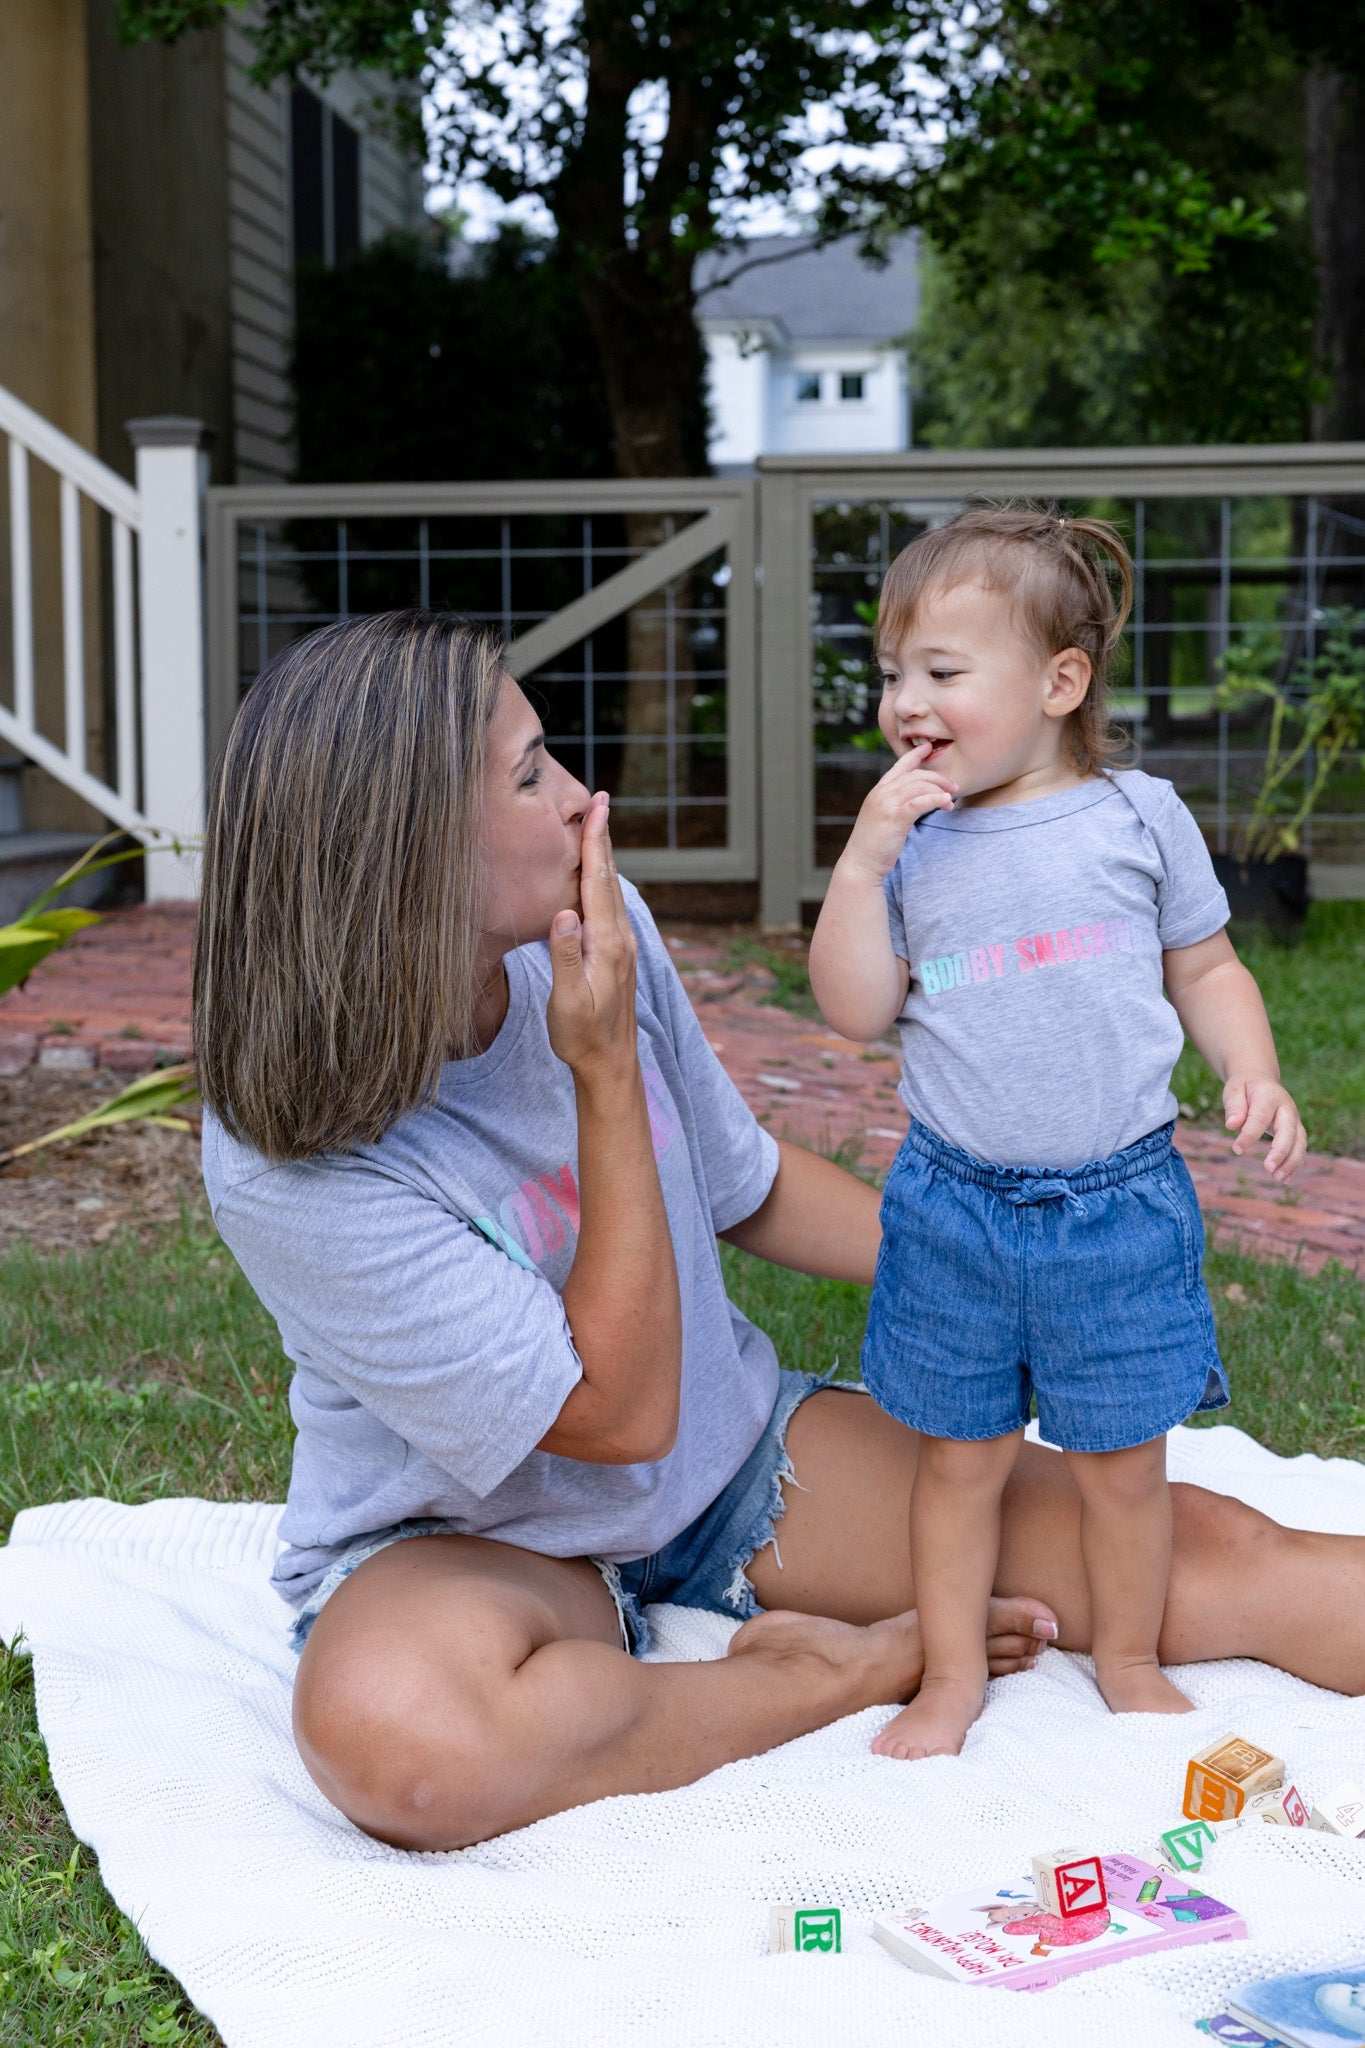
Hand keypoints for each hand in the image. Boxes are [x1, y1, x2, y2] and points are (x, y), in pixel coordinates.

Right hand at [545, 793, 638, 1076]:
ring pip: (610, 890)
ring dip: (603, 856)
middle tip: (600, 801)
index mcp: (606, 943)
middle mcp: (619, 938)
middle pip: (609, 877)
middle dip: (602, 837)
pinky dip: (601, 880)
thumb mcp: (568, 1001)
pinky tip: (595, 877)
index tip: (597, 808)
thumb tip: (564, 913)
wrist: (610, 1064)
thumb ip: (566, 956)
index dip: (596, 843)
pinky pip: (608, 905)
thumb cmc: (582, 1036)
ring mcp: (621, 946)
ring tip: (596, 827)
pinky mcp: (617, 954)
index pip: (599, 882)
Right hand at [839, 742, 957, 881]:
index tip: (928, 747)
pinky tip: (946, 804)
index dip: (914, 755)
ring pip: (920, 786)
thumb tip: (916, 801)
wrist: (861, 864)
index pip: (899, 766)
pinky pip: (921, 801)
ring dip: (940, 791)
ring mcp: (887, 803)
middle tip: (954, 787)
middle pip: (916, 775)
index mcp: (878, 792)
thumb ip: (896, 805)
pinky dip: (936, 800)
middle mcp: (881, 793)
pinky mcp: (895, 816)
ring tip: (951, 801)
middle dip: (938, 778)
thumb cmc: (874, 846)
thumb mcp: (883, 819)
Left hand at [1223, 1074, 1306, 1180]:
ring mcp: (1294, 1119)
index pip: (1260, 1117)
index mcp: (1269, 1096)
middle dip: (1280, 1151)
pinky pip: (1299, 1148)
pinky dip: (1294, 1164)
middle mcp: (1286, 1108)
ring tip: (1278, 1178)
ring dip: (1291, 1161)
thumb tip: (1232, 1125)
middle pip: (1288, 1131)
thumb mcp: (1234, 1090)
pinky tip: (1285, 1179)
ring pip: (1299, 1142)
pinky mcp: (1296, 1130)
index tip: (1237, 1150)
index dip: (1250, 1134)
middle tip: (1268, 1168)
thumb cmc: (1244, 1088)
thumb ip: (1234, 1106)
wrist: (1260, 1080)